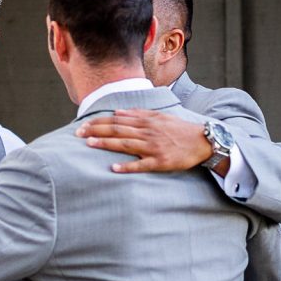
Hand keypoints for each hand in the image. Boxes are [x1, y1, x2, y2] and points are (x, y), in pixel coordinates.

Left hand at [76, 109, 213, 172]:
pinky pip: (141, 165)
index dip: (99, 122)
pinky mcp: (160, 162)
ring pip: (126, 144)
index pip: (117, 120)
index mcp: (146, 121)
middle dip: (96, 131)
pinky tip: (114, 168)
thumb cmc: (179, 129)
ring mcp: (153, 147)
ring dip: (107, 144)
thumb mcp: (160, 116)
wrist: (202, 141)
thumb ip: (139, 114)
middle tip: (78, 133)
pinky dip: (128, 166)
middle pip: (117, 130)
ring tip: (89, 144)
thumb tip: (118, 112)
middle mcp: (148, 132)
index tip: (83, 125)